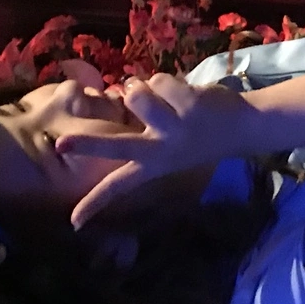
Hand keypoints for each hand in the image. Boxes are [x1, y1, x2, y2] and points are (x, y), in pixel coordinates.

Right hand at [57, 72, 246, 227]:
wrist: (243, 127)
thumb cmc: (193, 132)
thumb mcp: (167, 144)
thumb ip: (140, 127)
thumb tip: (115, 93)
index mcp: (152, 166)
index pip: (118, 187)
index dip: (93, 203)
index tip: (74, 224)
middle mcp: (160, 152)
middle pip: (115, 145)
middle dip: (87, 143)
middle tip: (61, 145)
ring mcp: (173, 129)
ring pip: (135, 93)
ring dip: (146, 88)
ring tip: (166, 100)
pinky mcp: (187, 106)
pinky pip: (157, 79)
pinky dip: (168, 82)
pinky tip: (187, 96)